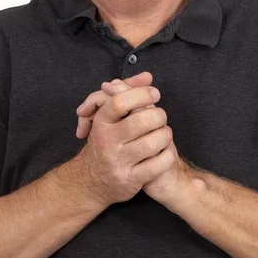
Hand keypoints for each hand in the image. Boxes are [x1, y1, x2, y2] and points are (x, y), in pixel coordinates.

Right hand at [74, 79, 174, 207]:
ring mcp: (118, 161)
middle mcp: (107, 141)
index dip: (141, 94)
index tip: (155, 93)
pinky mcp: (130, 179)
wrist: (91, 180)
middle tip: (160, 117)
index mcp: (101, 122)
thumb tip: (147, 77)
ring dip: (165, 135)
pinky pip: (157, 165)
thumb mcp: (109, 116)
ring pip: (153, 142)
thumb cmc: (106, 141)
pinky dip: (167, 156)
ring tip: (164, 134)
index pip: (120, 101)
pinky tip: (165, 152)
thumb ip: (127, 92)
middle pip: (142, 121)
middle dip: (159, 116)